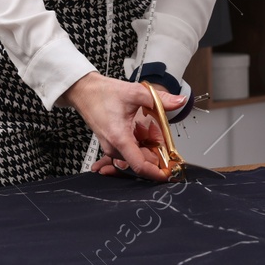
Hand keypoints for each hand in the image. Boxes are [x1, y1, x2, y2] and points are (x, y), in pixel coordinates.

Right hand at [63, 72, 184, 180]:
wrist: (84, 91)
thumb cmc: (102, 93)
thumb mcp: (135, 92)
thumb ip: (161, 99)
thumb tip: (179, 101)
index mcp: (120, 138)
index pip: (140, 165)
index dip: (157, 172)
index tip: (169, 173)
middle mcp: (115, 147)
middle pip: (143, 160)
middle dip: (156, 149)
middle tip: (159, 128)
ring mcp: (112, 148)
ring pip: (137, 155)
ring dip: (147, 144)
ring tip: (146, 124)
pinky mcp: (112, 145)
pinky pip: (130, 152)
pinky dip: (139, 144)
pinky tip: (140, 129)